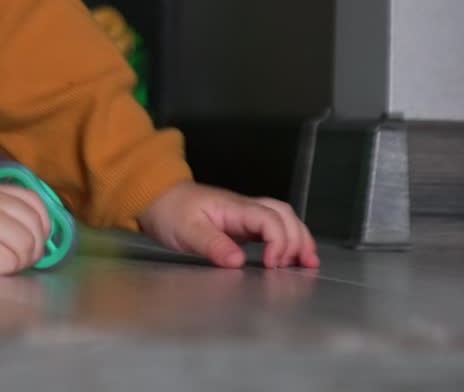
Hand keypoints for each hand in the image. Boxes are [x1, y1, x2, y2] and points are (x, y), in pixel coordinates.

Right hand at [0, 180, 51, 274]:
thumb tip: (26, 235)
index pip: (35, 201)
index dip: (42, 225)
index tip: (33, 241)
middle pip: (35, 226)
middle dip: (34, 249)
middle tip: (17, 261)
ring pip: (26, 246)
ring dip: (20, 262)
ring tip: (2, 267)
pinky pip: (9, 263)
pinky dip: (5, 271)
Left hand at [138, 181, 319, 268]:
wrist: (155, 198)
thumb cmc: (170, 211)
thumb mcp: (186, 231)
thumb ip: (212, 244)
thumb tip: (237, 261)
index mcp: (232, 207)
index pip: (268, 219)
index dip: (278, 242)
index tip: (271, 265)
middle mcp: (243, 208)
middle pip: (283, 214)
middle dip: (297, 239)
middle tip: (299, 266)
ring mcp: (244, 214)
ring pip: (283, 217)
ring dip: (298, 237)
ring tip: (308, 262)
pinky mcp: (241, 224)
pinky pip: (273, 226)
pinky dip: (288, 239)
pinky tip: (293, 257)